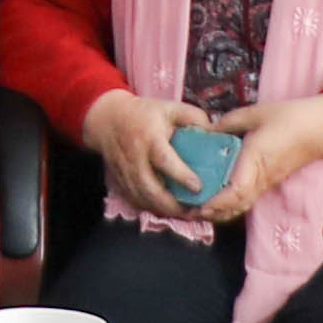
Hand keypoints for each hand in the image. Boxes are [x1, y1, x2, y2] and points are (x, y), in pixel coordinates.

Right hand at [84, 90, 214, 219]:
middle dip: (172, 204)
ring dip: (163, 210)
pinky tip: (165, 210)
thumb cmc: (144, 113)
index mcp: (149, 138)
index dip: (181, 176)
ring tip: (184, 214)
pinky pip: (134, 200)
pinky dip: (150, 208)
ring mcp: (125, 172)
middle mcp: (135, 157)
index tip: (198, 187)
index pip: (164, 160)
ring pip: (142, 198)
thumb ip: (194, 118)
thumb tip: (215, 134)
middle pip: (150, 188)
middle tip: (193, 211)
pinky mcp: (119, 180)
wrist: (107, 118)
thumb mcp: (170, 108)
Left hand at [200, 96, 322, 220]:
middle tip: (189, 212)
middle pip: (238, 204)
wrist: (320, 128)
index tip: (200, 206)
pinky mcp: (271, 181)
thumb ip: (228, 122)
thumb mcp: (255, 113)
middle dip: (214, 212)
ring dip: (223, 211)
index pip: (237, 189)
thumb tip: (206, 130)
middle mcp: (262, 176)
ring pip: (244, 204)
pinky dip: (233, 204)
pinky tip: (218, 201)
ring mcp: (268, 182)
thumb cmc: (289, 118)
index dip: (219, 201)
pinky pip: (250, 198)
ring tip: (199, 211)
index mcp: (256, 159)